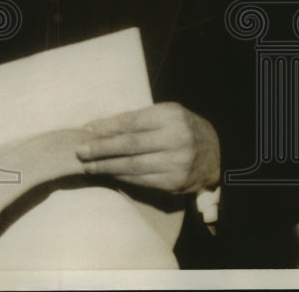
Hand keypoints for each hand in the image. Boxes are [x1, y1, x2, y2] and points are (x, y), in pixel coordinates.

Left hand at [74, 102, 220, 193]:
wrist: (218, 154)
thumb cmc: (183, 129)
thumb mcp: (166, 114)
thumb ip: (138, 120)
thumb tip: (99, 128)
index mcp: (170, 116)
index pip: (131, 122)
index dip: (107, 127)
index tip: (87, 130)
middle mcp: (176, 139)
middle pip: (129, 145)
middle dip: (101, 149)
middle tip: (80, 152)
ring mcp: (177, 163)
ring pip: (133, 166)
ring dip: (107, 167)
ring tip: (88, 166)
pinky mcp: (175, 183)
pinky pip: (142, 180)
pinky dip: (122, 177)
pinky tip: (108, 174)